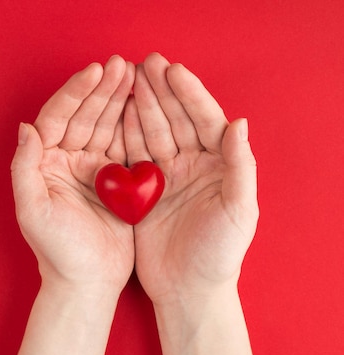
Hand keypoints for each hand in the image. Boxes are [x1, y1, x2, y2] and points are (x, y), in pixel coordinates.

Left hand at [11, 55, 135, 297]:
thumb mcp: (33, 211)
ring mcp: (92, 170)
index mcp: (44, 164)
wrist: (88, 282)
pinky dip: (134, 124)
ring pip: (105, 126)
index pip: (57, 118)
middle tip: (121, 64)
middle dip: (101, 89)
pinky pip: (125, 145)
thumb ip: (25, 168)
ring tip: (135, 74)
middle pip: (83, 116)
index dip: (75, 93)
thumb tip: (26, 127)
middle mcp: (66, 162)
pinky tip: (145, 104)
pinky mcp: (116, 181)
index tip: (95, 71)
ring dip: (118, 100)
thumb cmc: (57, 251)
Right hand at [124, 53, 258, 304]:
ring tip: (125, 79)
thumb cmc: (219, 255)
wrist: (187, 290)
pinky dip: (122, 135)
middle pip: (175, 120)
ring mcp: (164, 177)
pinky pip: (131, 156)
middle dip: (160, 91)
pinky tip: (113, 114)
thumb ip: (242, 167)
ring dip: (139, 106)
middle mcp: (191, 166)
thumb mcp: (238, 211)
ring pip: (150, 133)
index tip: (172, 71)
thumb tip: (240, 123)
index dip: (189, 95)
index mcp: (217, 166)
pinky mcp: (141, 192)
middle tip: (144, 64)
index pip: (205, 121)